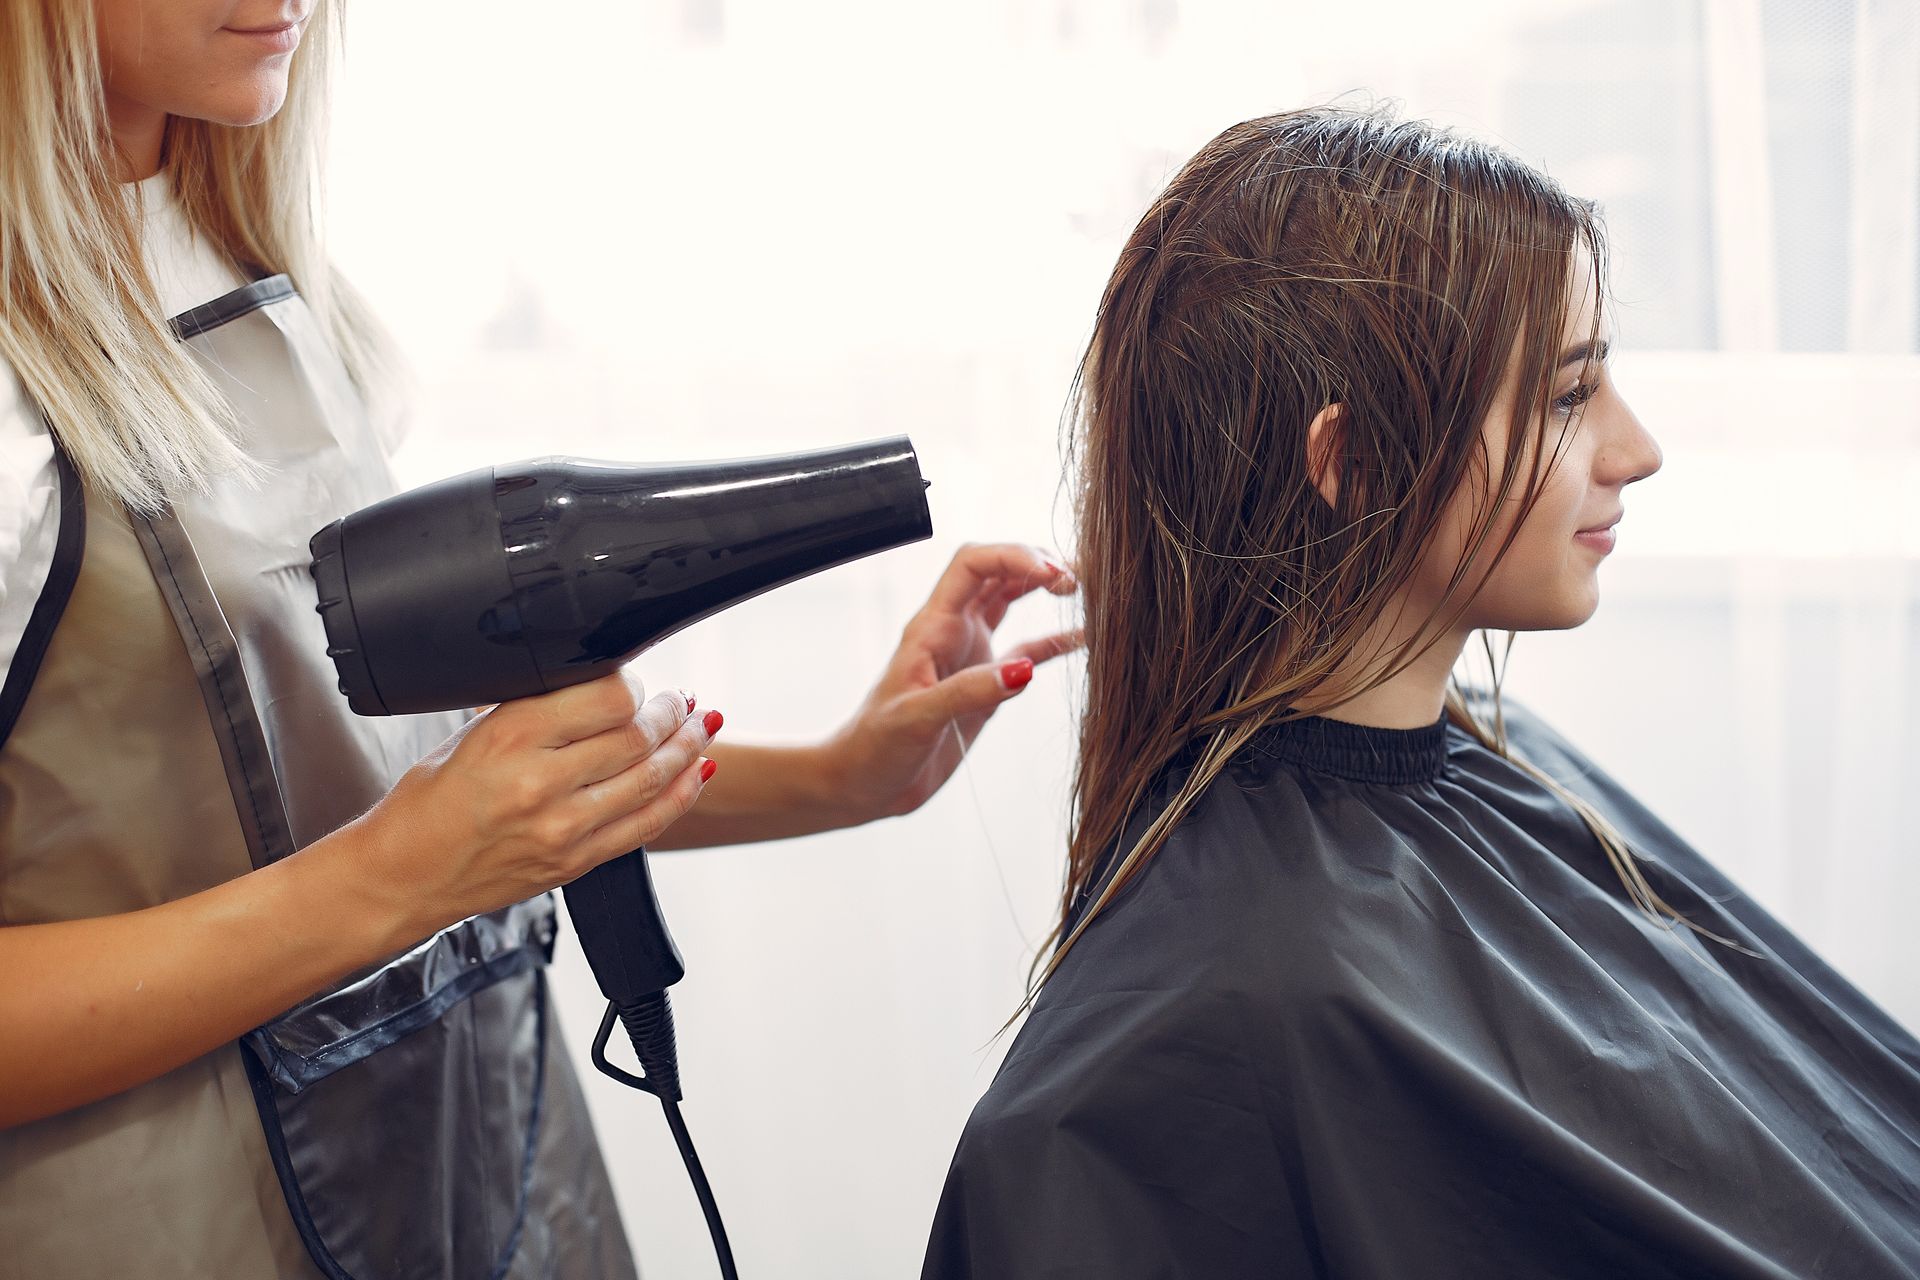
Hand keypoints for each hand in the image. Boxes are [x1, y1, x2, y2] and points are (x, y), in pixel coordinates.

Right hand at [350, 670, 722, 935]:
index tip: (638, 680)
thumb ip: (533, 710)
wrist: (403, 876)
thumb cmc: (428, 803)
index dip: (636, 684)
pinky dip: (681, 794)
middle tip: (682, 700)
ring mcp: (563, 828)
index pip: (607, 697)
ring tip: (701, 726)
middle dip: (671, 713)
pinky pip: (647, 824)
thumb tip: (596, 683)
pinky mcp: (575, 862)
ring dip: (687, 748)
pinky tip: (697, 771)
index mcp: (510, 736)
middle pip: (637, 736)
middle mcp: (541, 782)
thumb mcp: (470, 735)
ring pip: (651, 778)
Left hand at [822, 542, 1082, 821]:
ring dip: (1043, 587)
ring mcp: (969, 655)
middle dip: (1036, 563)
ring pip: (1010, 601)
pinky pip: (1025, 651)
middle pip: (997, 571)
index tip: (1051, 572)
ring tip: (1083, 586)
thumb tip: (1022, 670)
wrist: (863, 784)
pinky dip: (1054, 642)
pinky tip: (1082, 637)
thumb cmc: (873, 749)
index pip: (972, 565)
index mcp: (932, 628)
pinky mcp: (984, 684)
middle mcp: (953, 632)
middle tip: (1076, 578)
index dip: (1012, 556)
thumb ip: (967, 693)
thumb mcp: (915, 720)